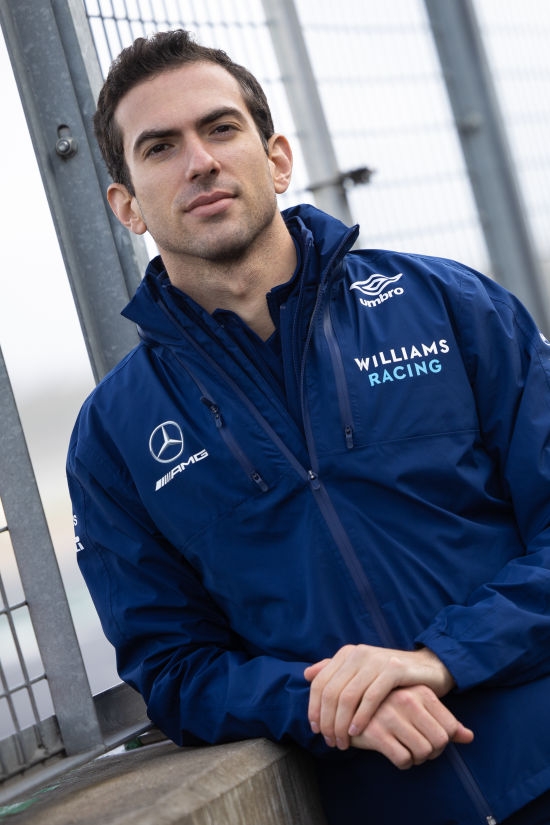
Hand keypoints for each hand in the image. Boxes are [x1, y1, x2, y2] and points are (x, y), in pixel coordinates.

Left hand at [304, 644, 456, 749]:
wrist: (428, 668)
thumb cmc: (391, 677)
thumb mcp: (361, 672)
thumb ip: (335, 671)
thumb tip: (307, 674)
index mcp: (347, 653)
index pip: (320, 683)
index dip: (314, 708)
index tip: (316, 730)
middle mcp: (359, 653)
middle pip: (331, 691)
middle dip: (327, 721)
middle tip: (330, 741)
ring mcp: (376, 660)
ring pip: (348, 696)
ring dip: (341, 723)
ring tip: (342, 741)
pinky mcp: (394, 670)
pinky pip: (370, 697)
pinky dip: (361, 717)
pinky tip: (357, 731)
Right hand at [350, 684, 473, 768]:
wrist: (349, 703)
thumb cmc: (389, 707)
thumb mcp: (419, 706)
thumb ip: (445, 720)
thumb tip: (470, 737)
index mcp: (420, 691)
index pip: (450, 728)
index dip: (443, 741)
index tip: (429, 740)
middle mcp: (407, 699)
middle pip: (439, 742)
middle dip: (431, 752)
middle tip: (417, 749)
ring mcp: (391, 714)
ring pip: (423, 752)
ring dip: (416, 758)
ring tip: (405, 749)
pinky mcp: (375, 731)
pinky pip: (403, 759)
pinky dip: (402, 762)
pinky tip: (393, 753)